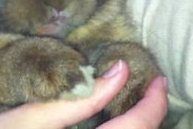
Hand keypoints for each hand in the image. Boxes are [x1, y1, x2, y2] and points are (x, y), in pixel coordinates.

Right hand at [0, 61, 167, 128]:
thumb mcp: (33, 117)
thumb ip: (80, 97)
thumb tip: (120, 70)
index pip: (136, 128)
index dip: (154, 104)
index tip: (160, 79)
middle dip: (151, 117)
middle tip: (151, 90)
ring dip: (139, 126)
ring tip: (137, 104)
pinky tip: (113, 120)